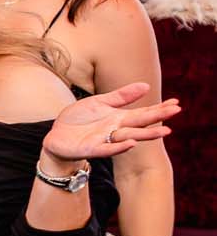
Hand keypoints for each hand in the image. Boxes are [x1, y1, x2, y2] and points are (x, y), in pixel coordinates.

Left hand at [41, 82, 178, 164]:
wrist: (57, 137)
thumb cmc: (79, 120)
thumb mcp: (99, 103)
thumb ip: (121, 96)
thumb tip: (146, 86)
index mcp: (118, 118)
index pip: (142, 113)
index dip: (159, 108)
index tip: (176, 103)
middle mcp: (115, 130)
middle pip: (140, 123)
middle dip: (157, 118)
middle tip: (176, 112)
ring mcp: (104, 140)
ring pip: (129, 137)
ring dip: (146, 135)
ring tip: (164, 131)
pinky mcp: (91, 149)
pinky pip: (107, 149)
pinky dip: (119, 147)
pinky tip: (132, 143)